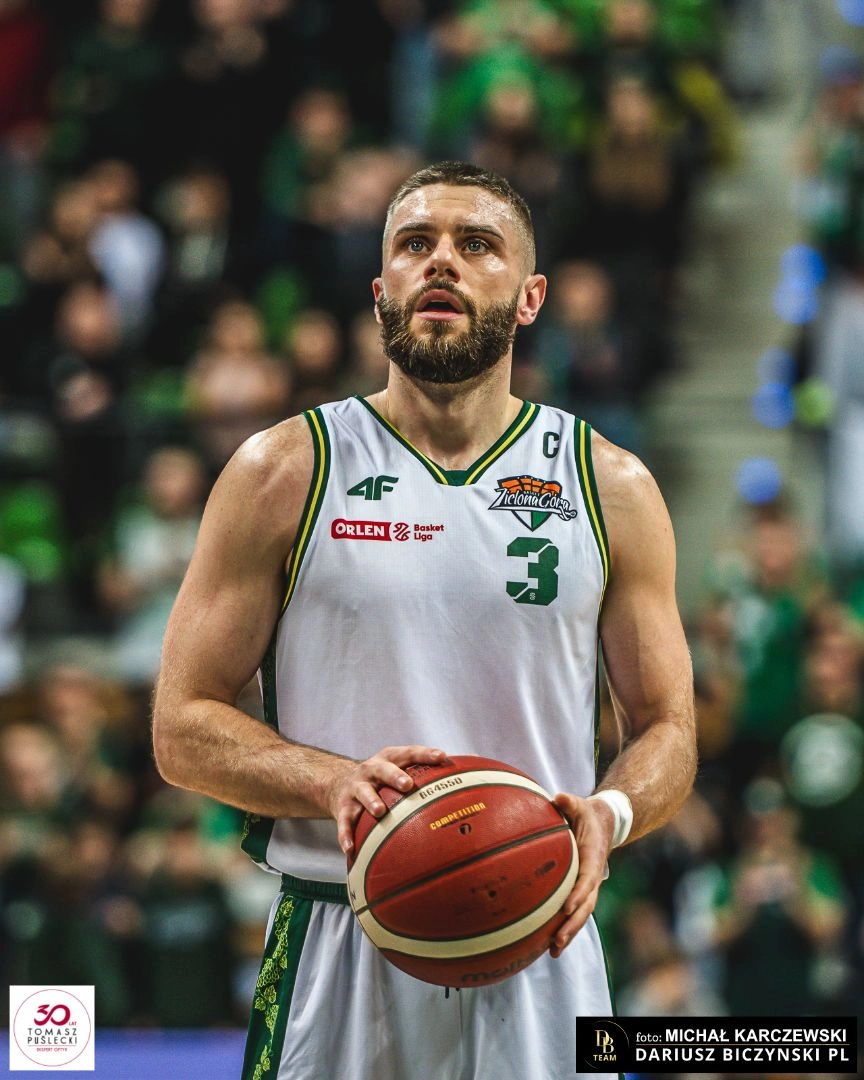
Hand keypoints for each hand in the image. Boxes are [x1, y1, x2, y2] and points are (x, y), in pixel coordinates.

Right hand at [328, 745, 446, 855]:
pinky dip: (346, 834)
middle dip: (395, 776)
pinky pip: (344, 821)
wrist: (340, 784)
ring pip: (363, 792)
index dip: (425, 754)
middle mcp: (372, 769)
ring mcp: (356, 787)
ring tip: (380, 812)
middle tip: (408, 785)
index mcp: (390, 758)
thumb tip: (476, 764)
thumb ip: (431, 770)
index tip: (442, 757)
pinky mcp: (342, 807)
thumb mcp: (402, 768)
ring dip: (371, 801)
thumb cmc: (384, 779)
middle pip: (383, 769)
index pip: (410, 753)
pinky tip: (351, 849)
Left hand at [548, 793, 615, 956]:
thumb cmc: (586, 814)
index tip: (566, 907)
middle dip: (572, 925)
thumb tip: (558, 797)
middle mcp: (592, 877)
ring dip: (569, 933)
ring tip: (552, 951)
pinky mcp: (580, 891)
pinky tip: (547, 944)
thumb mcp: (580, 805)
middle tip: (557, 941)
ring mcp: (588, 887)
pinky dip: (564, 927)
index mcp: (592, 857)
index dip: (578, 894)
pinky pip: (573, 912)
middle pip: (585, 906)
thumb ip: (570, 802)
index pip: (587, 879)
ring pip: (581, 915)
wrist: (603, 824)